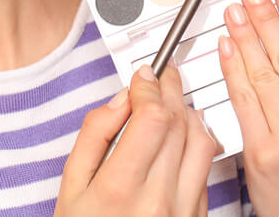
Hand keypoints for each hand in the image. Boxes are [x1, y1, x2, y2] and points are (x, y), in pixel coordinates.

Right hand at [55, 62, 219, 216]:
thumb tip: (120, 100)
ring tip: (174, 100)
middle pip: (179, 123)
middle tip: (161, 75)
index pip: (151, 117)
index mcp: (121, 187)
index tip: (142, 74)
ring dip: (190, 112)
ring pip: (203, 141)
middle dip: (170, 89)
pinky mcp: (197, 216)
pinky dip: (199, 141)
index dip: (149, 86)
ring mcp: (184, 209)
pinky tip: (182, 134)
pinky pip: (207, 168)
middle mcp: (159, 198)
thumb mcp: (71, 186)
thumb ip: (94, 136)